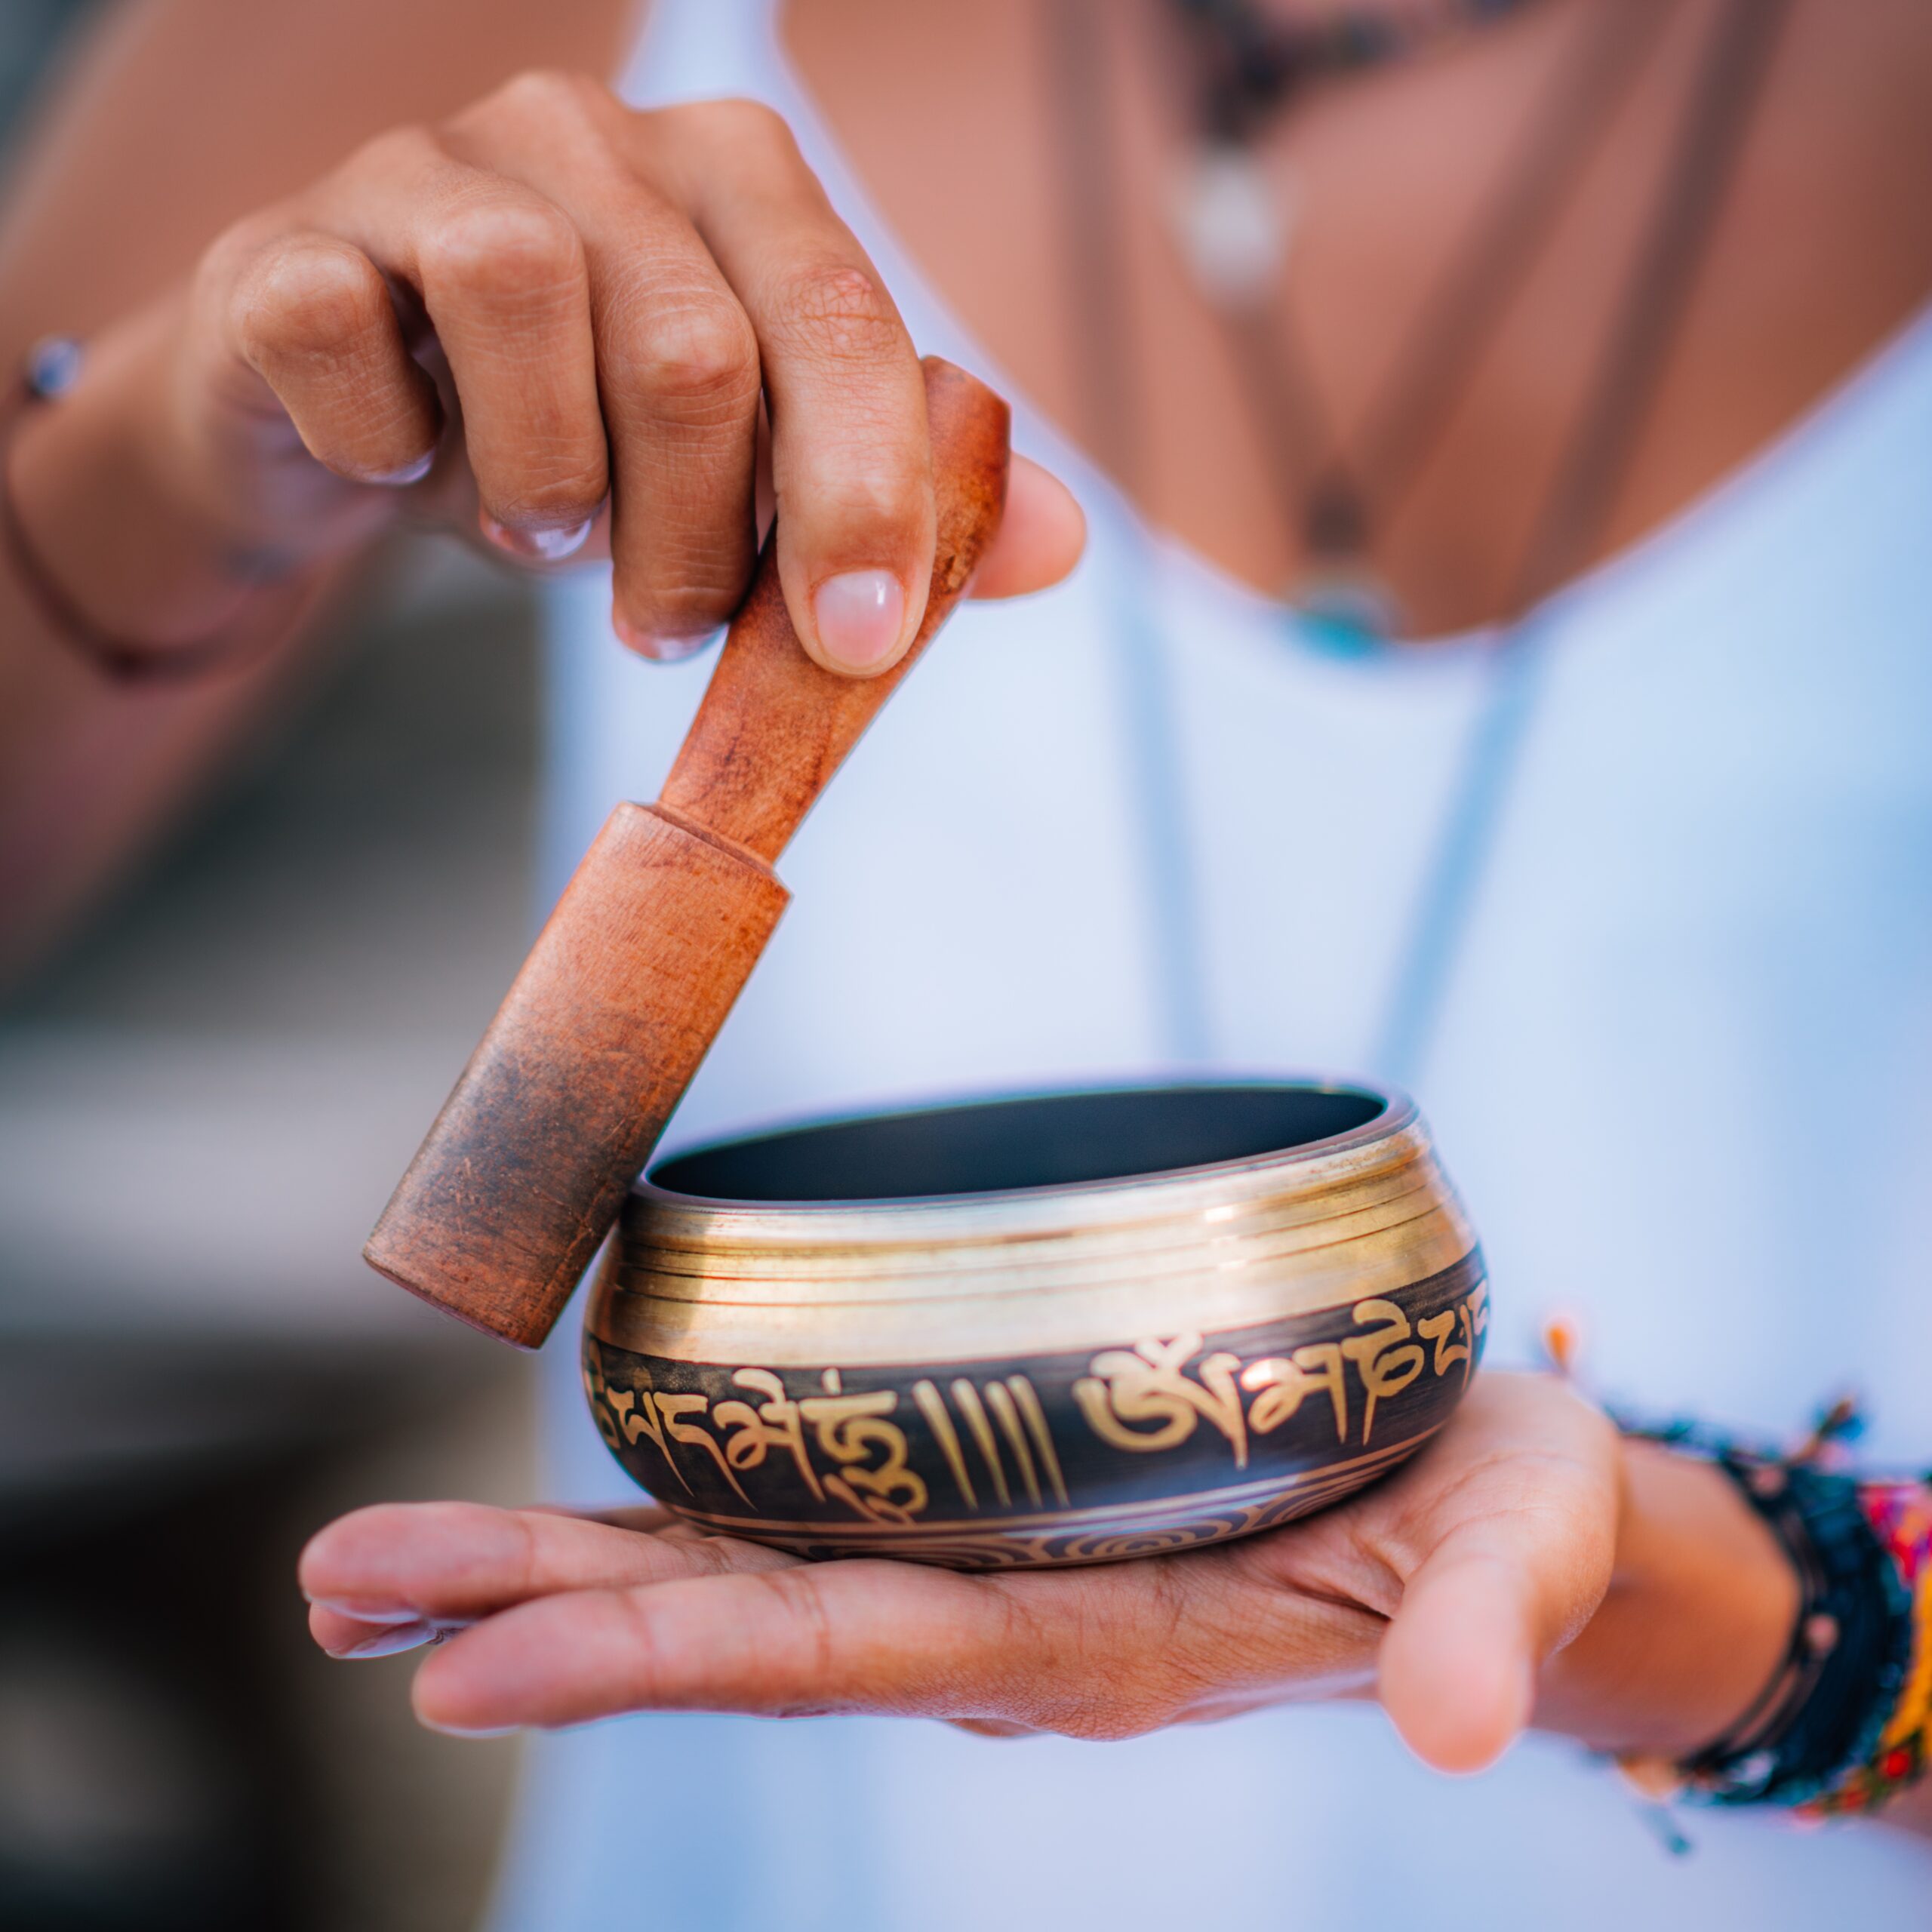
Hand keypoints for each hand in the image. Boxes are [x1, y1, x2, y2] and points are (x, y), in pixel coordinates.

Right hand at [15, 77, 1081, 664]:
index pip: (838, 319)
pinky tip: (402, 470)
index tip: (857, 646)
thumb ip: (895, 503)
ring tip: (548, 534)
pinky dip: (390, 455)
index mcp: (736, 182)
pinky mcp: (290, 241)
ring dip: (549, 488)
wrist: (362, 433)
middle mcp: (592, 137)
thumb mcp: (750, 485)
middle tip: (666, 634)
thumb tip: (1064, 547)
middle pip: (693, 344)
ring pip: (523, 303)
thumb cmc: (582, 447)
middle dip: (695, 541)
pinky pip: (344, 344)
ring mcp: (430, 169)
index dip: (861, 491)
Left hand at [301, 1373, 1787, 1771]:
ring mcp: (991, 1575)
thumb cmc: (1503, 1505)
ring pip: (744, 1583)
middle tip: (341, 1591)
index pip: (858, 1654)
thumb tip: (1458, 1733)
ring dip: (556, 1575)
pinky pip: (805, 1525)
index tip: (482, 1666)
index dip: (669, 1659)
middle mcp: (1013, 1626)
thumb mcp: (1514, 1549)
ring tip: (375, 1576)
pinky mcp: (995, 1516)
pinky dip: (664, 1529)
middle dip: (543, 1617)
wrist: (1505, 1500)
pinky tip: (557, 1522)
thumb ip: (1478, 1631)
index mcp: (1109, 1646)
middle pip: (747, 1628)